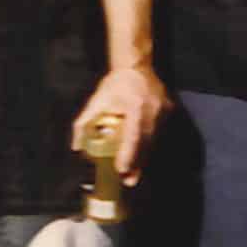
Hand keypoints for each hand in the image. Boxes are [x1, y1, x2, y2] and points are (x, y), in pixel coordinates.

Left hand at [70, 66, 167, 184]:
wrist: (136, 66)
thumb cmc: (115, 84)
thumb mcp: (97, 101)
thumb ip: (84, 122)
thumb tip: (77, 146)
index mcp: (135, 106)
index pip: (133, 136)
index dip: (128, 154)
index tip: (121, 169)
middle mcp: (153, 109)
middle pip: (145, 143)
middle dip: (136, 163)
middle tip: (128, 180)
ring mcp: (163, 110)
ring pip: (153, 140)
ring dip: (144, 157)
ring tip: (134, 174)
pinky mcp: (169, 111)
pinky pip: (158, 133)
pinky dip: (149, 146)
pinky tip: (142, 158)